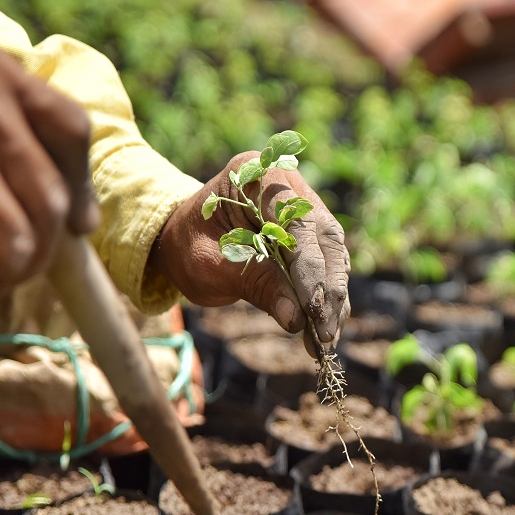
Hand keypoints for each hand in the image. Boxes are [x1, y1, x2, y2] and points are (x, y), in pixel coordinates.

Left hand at [153, 152, 349, 353]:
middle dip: (327, 289)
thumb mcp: (212, 267)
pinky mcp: (312, 230)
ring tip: (326, 338)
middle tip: (325, 333)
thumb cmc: (189, 246)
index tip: (312, 311)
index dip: (308, 270)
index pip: (296, 225)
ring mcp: (304, 204)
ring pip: (334, 253)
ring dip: (333, 299)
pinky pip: (329, 263)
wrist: (181, 239)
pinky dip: (328, 297)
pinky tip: (326, 327)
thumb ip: (257, 284)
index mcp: (257, 175)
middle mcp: (289, 184)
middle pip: (324, 238)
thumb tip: (296, 319)